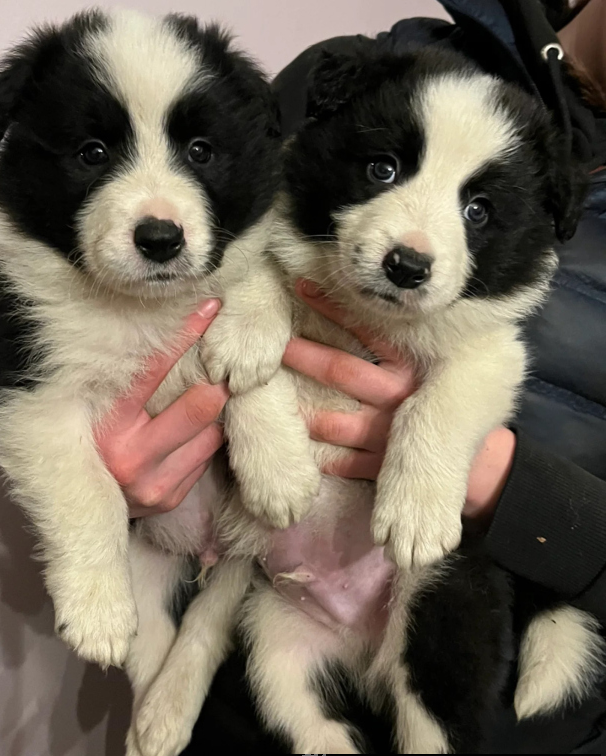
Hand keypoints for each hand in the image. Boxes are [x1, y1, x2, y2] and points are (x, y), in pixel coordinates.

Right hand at [95, 299, 228, 516]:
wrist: (80, 506)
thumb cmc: (93, 443)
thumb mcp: (99, 410)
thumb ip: (127, 381)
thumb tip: (162, 335)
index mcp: (108, 425)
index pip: (153, 370)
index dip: (185, 336)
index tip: (209, 308)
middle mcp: (130, 457)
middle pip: (199, 406)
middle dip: (217, 383)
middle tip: (226, 366)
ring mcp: (154, 482)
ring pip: (211, 433)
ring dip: (214, 415)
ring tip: (209, 401)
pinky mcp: (170, 498)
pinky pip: (206, 458)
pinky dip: (206, 440)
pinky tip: (194, 435)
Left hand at [283, 281, 513, 525]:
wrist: (483, 463)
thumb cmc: (448, 404)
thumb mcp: (435, 368)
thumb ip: (401, 341)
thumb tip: (368, 297)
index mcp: (412, 367)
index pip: (367, 330)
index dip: (332, 309)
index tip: (301, 288)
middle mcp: (400, 396)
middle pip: (344, 371)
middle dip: (306, 355)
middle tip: (272, 342)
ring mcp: (392, 433)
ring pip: (340, 422)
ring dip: (307, 413)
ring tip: (273, 400)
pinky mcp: (388, 468)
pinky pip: (349, 463)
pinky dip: (327, 458)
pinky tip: (302, 451)